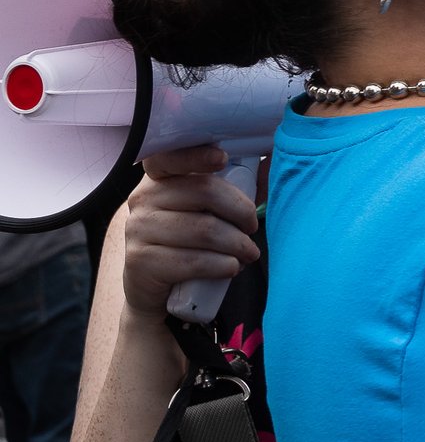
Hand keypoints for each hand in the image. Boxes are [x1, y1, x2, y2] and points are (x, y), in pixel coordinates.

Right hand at [124, 146, 258, 321]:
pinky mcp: (141, 260)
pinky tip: (231, 267)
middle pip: (204, 192)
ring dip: (238, 244)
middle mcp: (143, 198)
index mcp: (160, 177)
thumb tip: (270, 169)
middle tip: (252, 228)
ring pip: (204, 230)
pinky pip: (194, 261)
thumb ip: (234, 188)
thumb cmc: (190, 241)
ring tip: (247, 253)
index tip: (223, 158)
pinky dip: (223, 265)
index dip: (196, 155)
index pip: (169, 157)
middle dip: (241, 212)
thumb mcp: (207, 211)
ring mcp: (137, 229)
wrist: (155, 286)